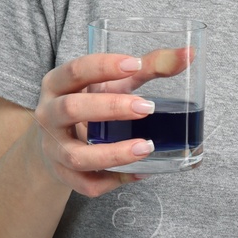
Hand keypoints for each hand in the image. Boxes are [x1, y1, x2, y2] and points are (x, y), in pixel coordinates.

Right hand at [32, 47, 192, 198]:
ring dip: (112, 154)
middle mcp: (48, 115)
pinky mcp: (63, 176)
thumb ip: (147, 68)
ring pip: (76, 155)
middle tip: (147, 107)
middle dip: (110, 108)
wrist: (56, 142)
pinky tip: (139, 172)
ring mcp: (53, 149)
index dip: (103, 66)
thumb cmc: (89, 104)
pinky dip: (114, 181)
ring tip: (146, 147)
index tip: (135, 64)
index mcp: (57, 84)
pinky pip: (87, 184)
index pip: (75, 71)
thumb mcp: (111, 84)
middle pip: (72, 109)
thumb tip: (189, 53)